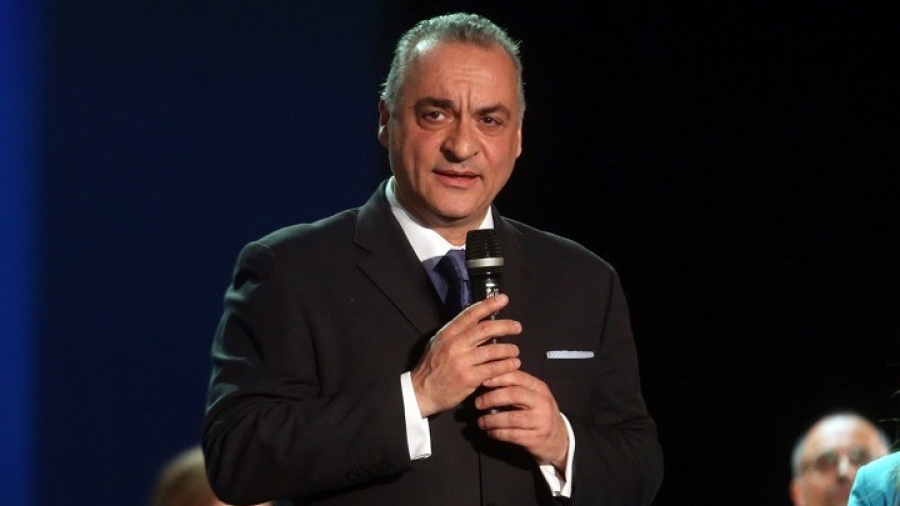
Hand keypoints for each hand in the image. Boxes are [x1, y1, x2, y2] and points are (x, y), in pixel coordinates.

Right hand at [411, 294, 521, 417]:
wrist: (421, 391)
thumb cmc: (432, 367)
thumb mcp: (438, 343)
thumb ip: (456, 332)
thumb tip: (476, 321)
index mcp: (448, 333)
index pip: (471, 314)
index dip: (489, 305)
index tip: (504, 299)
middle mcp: (455, 344)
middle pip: (486, 329)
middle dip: (505, 326)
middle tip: (518, 327)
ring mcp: (462, 361)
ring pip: (492, 350)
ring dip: (508, 349)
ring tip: (515, 350)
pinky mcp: (469, 378)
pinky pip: (493, 369)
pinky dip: (506, 365)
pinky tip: (514, 364)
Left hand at [475, 370, 569, 471]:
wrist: (558, 439)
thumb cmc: (539, 413)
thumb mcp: (533, 396)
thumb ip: (516, 387)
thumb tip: (488, 379)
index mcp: (539, 388)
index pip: (518, 377)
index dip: (499, 378)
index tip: (483, 381)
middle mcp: (542, 402)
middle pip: (514, 395)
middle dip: (492, 398)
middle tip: (478, 403)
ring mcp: (540, 421)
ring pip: (511, 418)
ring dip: (491, 420)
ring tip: (481, 422)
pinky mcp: (536, 438)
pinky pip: (512, 435)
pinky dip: (497, 433)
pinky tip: (490, 432)